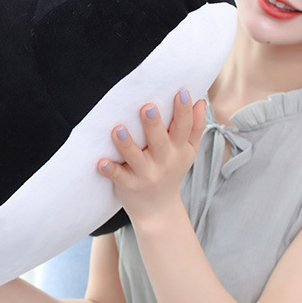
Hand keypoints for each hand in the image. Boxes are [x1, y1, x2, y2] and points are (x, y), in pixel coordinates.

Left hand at [98, 90, 205, 225]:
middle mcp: (163, 162)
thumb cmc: (172, 171)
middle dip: (153, 123)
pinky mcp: (128, 185)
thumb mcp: (188, 152)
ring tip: (118, 129)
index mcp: (179, 150)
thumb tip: (200, 101)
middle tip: (147, 106)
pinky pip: (118, 177)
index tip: (182, 92)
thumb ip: (195, 127)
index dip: (184, 110)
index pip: (185, 128)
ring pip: (134, 157)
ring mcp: (145, 174)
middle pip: (159, 140)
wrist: (158, 210)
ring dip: (126, 143)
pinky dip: (109, 170)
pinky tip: (101, 162)